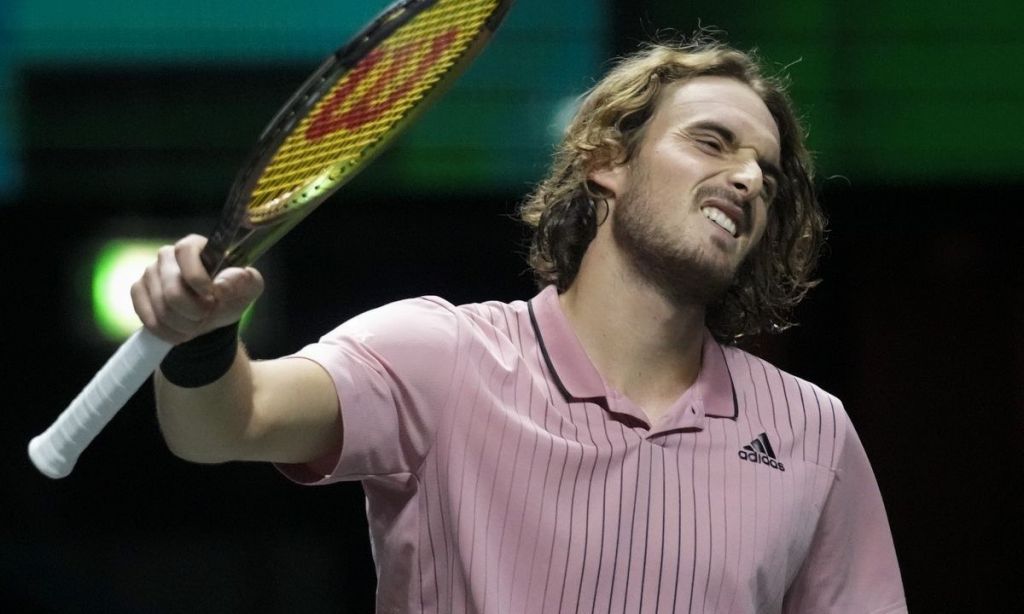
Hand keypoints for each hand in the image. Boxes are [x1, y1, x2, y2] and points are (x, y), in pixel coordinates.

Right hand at [131, 234, 263, 343]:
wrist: (210, 317)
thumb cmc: (230, 296)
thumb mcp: (248, 289)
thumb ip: (245, 281)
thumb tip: (224, 283)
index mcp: (195, 246)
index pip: (186, 251)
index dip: (197, 277)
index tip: (212, 297)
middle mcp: (167, 255)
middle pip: (172, 289)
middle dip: (193, 312)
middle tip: (205, 316)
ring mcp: (149, 273)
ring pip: (161, 307)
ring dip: (183, 325)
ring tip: (195, 325)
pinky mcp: (138, 291)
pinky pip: (148, 318)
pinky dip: (167, 332)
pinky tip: (179, 332)